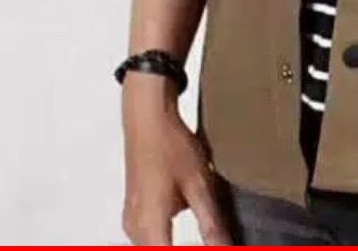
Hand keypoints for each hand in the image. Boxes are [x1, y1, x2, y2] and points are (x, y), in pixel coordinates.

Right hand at [121, 75, 229, 245]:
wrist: (147, 119)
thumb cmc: (170, 145)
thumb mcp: (200, 185)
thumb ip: (211, 224)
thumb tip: (224, 247)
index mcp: (151, 226)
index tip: (213, 245)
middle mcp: (136, 229)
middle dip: (182, 247)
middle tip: (213, 238)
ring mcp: (132, 220)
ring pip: (155, 245)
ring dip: (174, 243)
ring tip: (204, 227)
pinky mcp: (134, 211)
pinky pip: (150, 235)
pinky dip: (168, 235)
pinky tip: (188, 213)